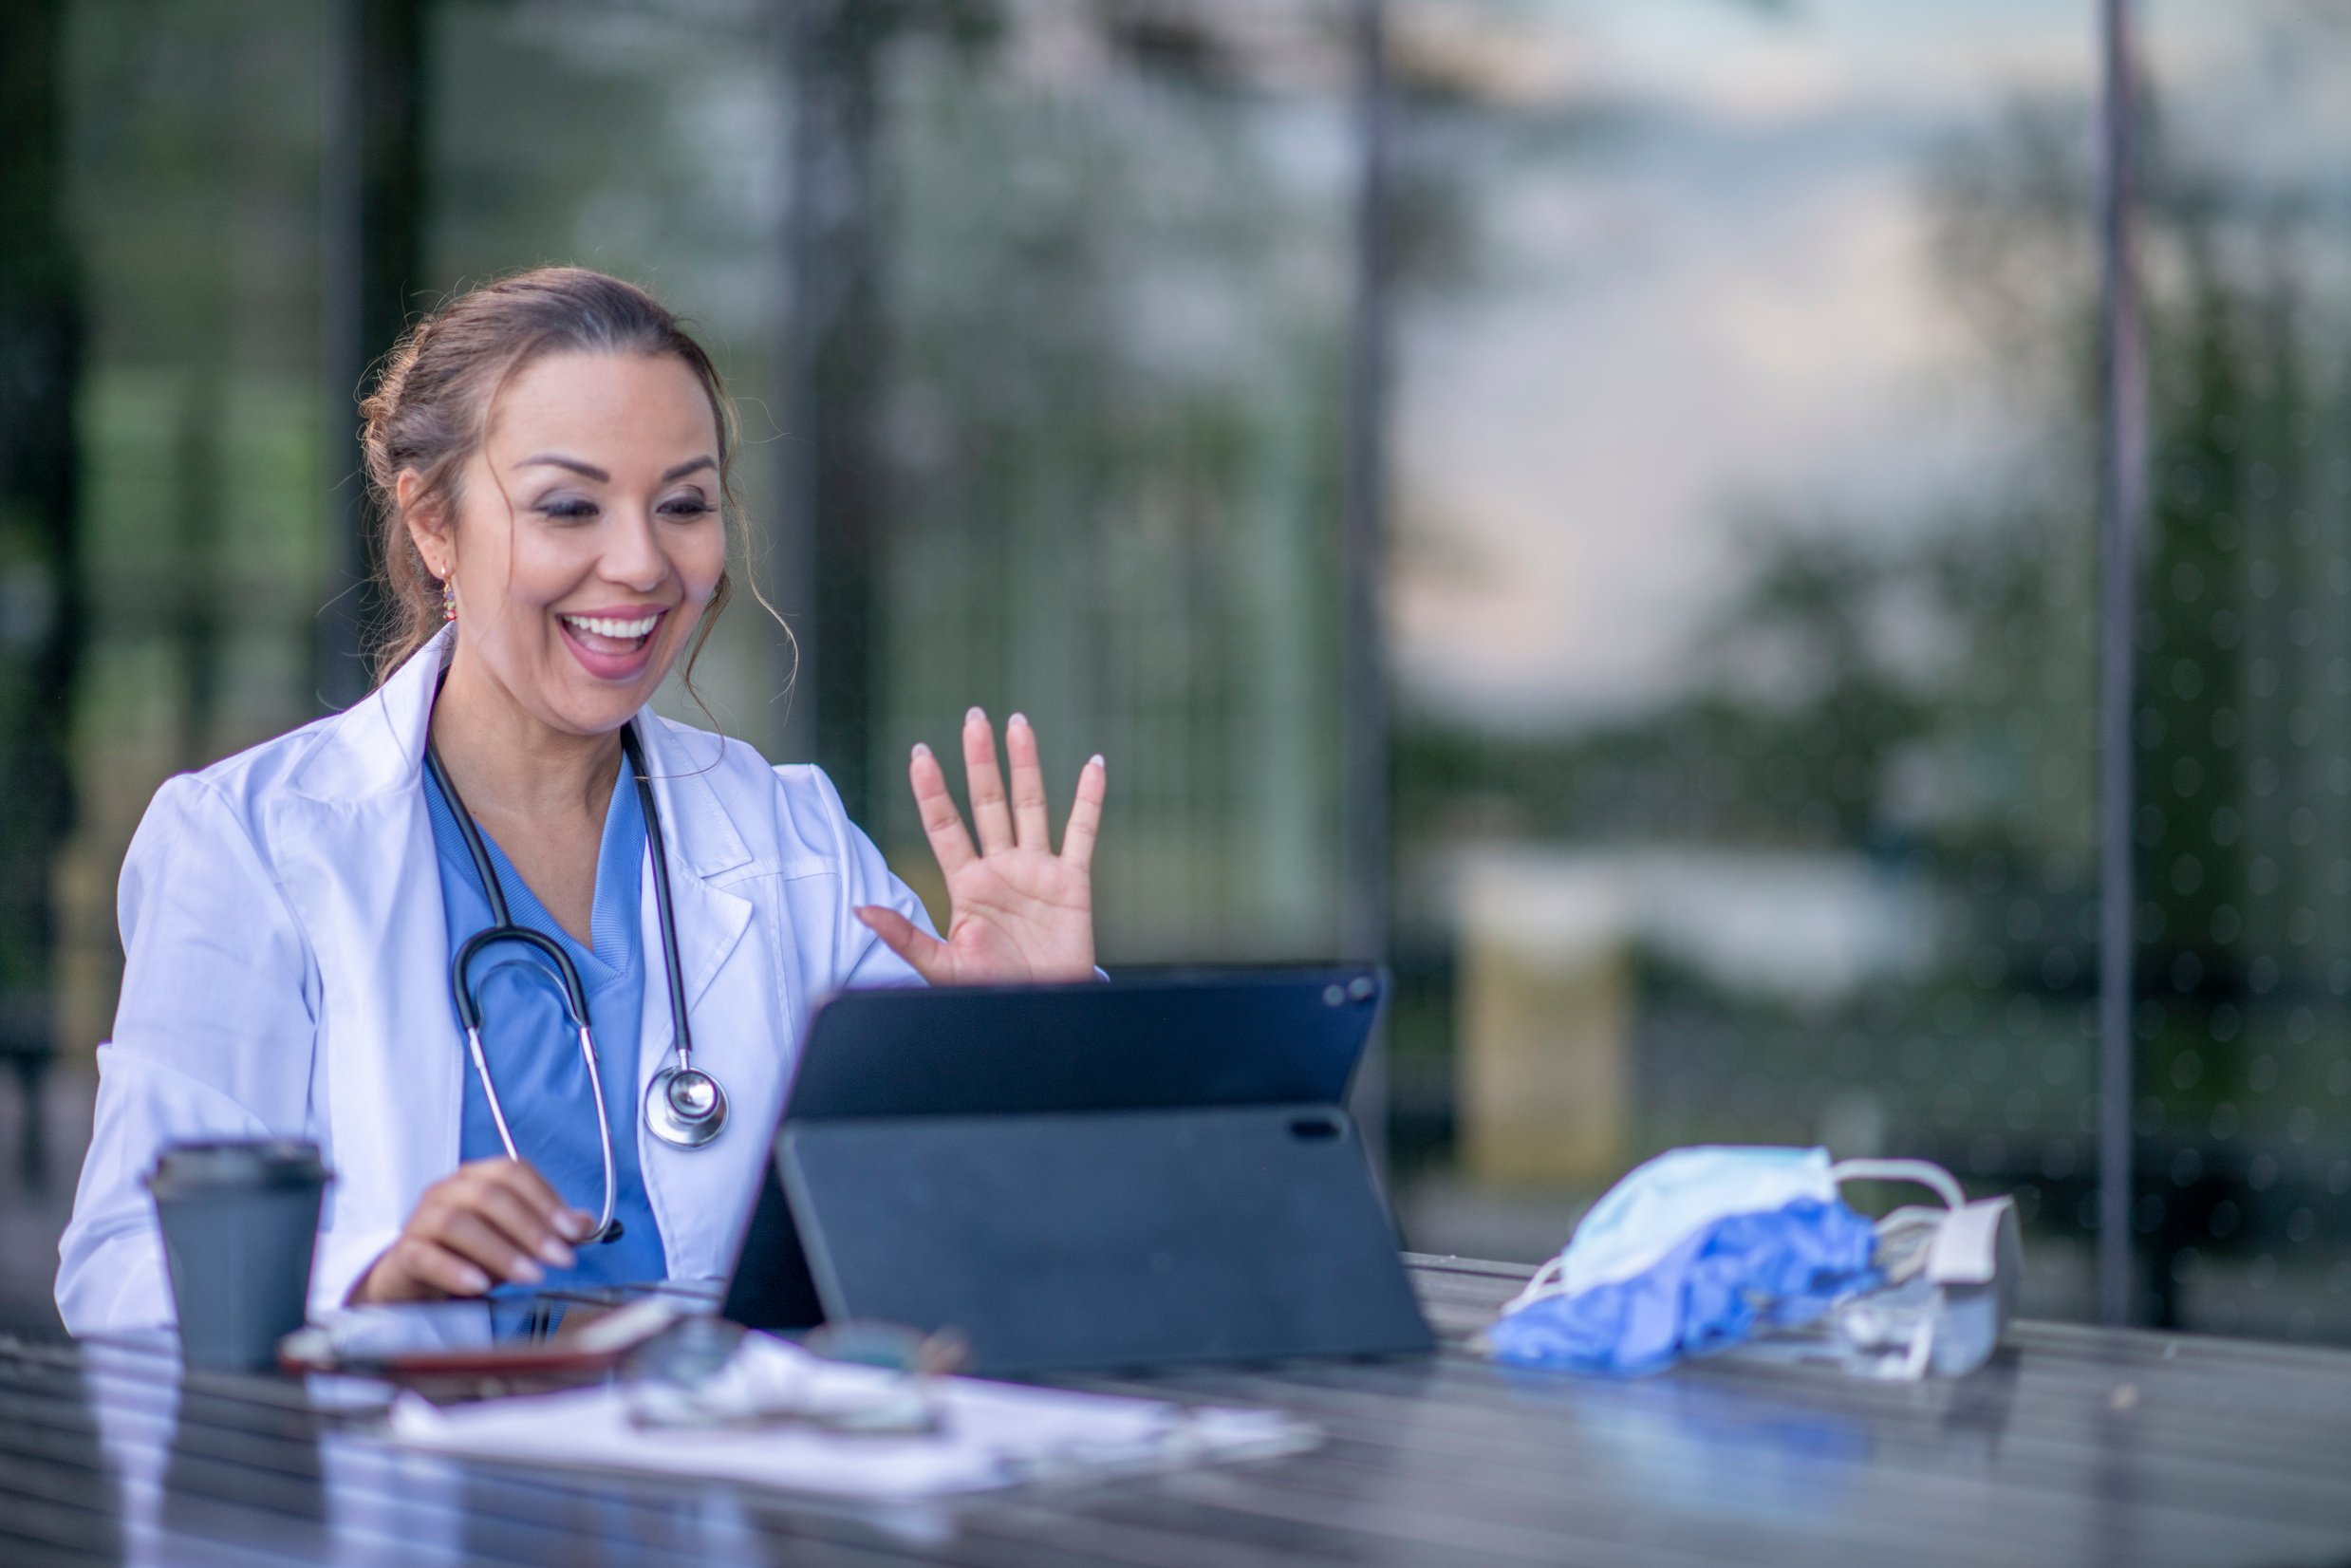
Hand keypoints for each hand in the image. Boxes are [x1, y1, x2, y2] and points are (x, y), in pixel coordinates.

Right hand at [348, 1157, 594, 1303]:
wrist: (413, 1284)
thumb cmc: (468, 1256)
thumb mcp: (513, 1242)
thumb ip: (548, 1230)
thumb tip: (586, 1223)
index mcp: (477, 1177)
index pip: (514, 1172)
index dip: (547, 1200)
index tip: (574, 1232)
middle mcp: (448, 1191)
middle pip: (490, 1195)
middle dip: (532, 1228)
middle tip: (562, 1259)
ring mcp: (421, 1219)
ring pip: (457, 1223)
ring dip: (500, 1250)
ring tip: (530, 1276)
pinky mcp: (403, 1253)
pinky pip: (425, 1255)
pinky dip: (454, 1269)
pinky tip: (480, 1286)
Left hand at [854, 707, 1103, 984]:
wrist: (1041, 1011)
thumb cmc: (991, 992)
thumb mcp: (943, 967)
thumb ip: (905, 936)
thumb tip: (859, 909)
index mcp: (967, 884)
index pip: (945, 826)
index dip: (933, 790)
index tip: (920, 753)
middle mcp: (1001, 868)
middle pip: (988, 802)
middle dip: (979, 761)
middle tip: (973, 718)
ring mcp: (1037, 871)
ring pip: (1030, 806)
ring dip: (1025, 765)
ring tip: (1017, 724)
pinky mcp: (1073, 882)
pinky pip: (1083, 833)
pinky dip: (1090, 799)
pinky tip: (1093, 765)